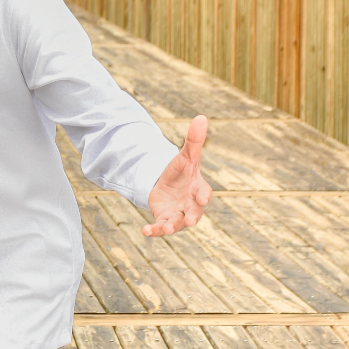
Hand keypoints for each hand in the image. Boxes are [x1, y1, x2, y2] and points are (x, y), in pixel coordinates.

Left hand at [143, 115, 211, 236]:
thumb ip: (193, 140)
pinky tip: (145, 231)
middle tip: (190, 221)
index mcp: (198, 189)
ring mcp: (178, 214)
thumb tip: (201, 117)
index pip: (204, 192)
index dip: (203, 195)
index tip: (203, 198)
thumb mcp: (185, 155)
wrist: (166, 184)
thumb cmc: (181, 171)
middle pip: (194, 213)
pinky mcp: (165, 219)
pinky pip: (161, 228)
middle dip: (192, 216)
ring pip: (177, 224)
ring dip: (171, 227)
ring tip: (164, 229)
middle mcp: (191, 205)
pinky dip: (154, 231)